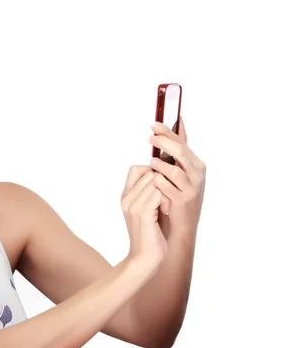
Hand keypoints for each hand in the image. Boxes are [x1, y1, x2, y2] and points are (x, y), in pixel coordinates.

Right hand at [120, 166, 167, 270]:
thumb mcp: (147, 210)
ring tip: (165, 207)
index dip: (152, 172)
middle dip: (163, 183)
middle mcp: (127, 198)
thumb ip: (149, 193)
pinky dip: (167, 200)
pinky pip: (159, 193)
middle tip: (166, 201)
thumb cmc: (150, 235)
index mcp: (126, 196)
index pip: (136, 168)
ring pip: (156, 182)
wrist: (144, 258)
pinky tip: (166, 212)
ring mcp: (133, 205)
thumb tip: (162, 174)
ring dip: (166, 192)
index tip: (160, 189)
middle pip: (149, 173)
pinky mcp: (143, 213)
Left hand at [149, 117, 206, 236]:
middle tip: (151, 138)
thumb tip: (179, 122)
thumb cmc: (179, 195)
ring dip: (161, 164)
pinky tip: (153, 178)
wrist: (182, 224)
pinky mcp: (183, 200)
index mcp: (195, 164)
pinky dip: (159, 181)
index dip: (168, 132)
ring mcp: (191, 187)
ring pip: (175, 170)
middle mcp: (197, 173)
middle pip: (180, 152)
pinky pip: (167, 186)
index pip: (182, 142)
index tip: (154, 124)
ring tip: (151, 161)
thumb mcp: (182, 171)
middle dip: (165, 142)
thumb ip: (179, 149)